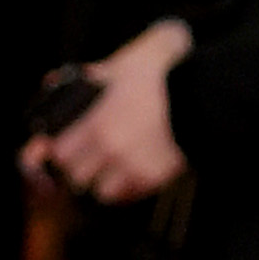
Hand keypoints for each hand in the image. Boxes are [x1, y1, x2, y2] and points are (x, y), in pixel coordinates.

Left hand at [34, 18, 190, 200]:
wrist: (206, 95)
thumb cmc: (165, 75)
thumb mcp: (124, 63)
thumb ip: (88, 74)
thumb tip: (52, 82)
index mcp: (95, 118)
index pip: (55, 151)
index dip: (55, 151)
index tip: (57, 150)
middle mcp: (107, 145)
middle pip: (74, 174)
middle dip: (78, 167)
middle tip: (89, 158)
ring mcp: (128, 165)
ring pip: (98, 190)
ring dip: (101, 182)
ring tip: (112, 169)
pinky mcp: (150, 179)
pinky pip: (124, 196)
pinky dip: (124, 190)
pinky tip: (130, 176)